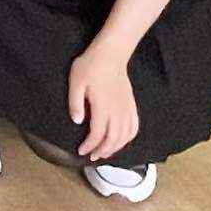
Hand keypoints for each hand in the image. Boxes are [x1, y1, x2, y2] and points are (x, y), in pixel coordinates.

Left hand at [70, 45, 140, 160]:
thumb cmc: (91, 66)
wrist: (111, 54)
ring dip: (116, 147)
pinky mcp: (132, 104)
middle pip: (114, 139)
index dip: (90, 145)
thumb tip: (78, 121)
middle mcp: (118, 111)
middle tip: (93, 156)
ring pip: (126, 135)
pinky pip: (134, 126)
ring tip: (105, 152)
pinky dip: (129, 137)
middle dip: (103, 151)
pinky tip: (123, 140)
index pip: (98, 134)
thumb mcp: (76, 82)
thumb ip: (76, 103)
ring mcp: (127, 108)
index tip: (82, 150)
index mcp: (103, 107)